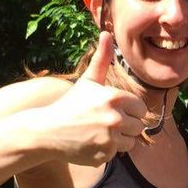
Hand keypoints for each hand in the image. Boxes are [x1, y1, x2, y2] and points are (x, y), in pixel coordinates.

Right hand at [33, 31, 147, 165]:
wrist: (47, 130)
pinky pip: (117, 154)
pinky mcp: (104, 155)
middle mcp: (115, 117)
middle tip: (103, 123)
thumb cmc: (71, 104)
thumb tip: (107, 33)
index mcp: (114, 97)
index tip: (112, 110)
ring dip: (118, 140)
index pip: (140, 109)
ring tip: (98, 133)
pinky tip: (91, 143)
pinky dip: (106, 151)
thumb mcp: (88, 81)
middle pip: (137, 127)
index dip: (128, 110)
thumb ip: (102, 59)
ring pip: (130, 142)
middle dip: (124, 126)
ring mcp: (110, 138)